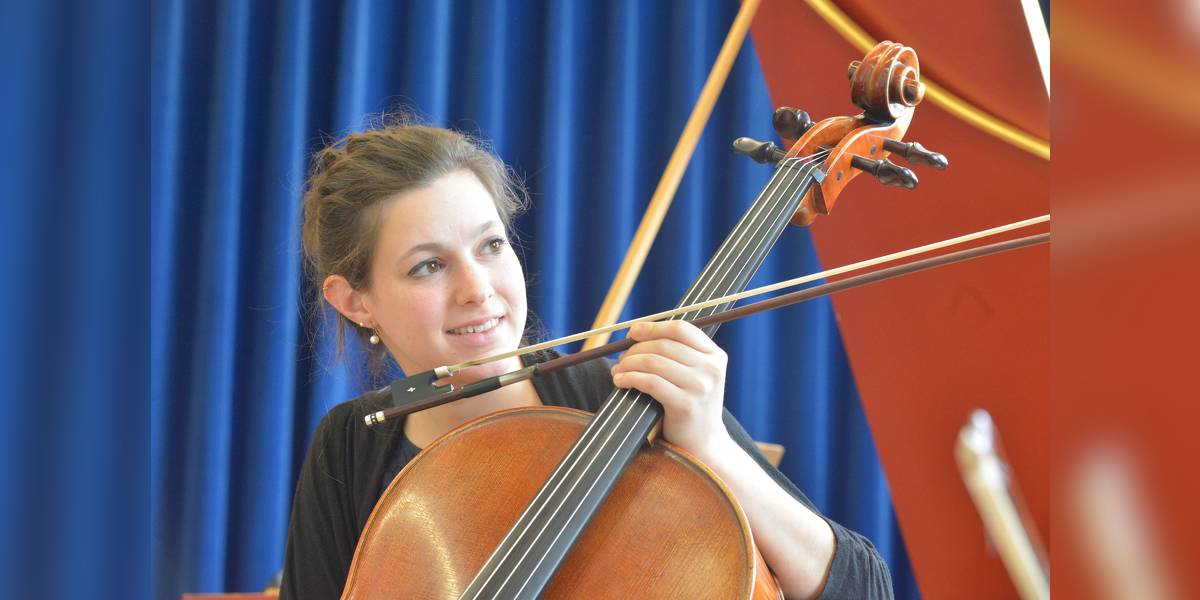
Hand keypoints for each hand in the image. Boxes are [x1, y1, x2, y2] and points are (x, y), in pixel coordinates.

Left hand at [610, 320, 732, 460]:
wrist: (704, 444)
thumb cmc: (691, 405)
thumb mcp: (695, 375)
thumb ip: (677, 353)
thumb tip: (638, 332)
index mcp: (715, 355)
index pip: (681, 329)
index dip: (653, 327)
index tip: (632, 331)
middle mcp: (711, 368)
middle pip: (663, 345)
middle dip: (635, 349)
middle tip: (621, 358)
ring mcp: (700, 386)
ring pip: (653, 362)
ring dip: (628, 364)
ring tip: (618, 371)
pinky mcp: (685, 405)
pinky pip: (650, 382)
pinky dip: (630, 378)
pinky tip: (620, 382)